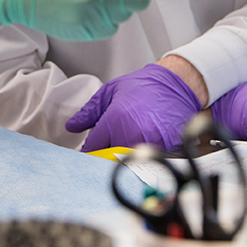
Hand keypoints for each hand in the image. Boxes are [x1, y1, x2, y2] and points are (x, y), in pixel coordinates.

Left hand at [65, 63, 202, 151]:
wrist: (174, 86)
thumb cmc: (142, 86)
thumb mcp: (110, 92)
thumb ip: (89, 112)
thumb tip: (72, 126)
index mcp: (114, 120)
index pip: (92, 147)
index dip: (88, 148)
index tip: (90, 147)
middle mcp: (130, 134)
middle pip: (107, 159)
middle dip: (103, 155)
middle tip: (107, 145)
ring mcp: (147, 144)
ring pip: (125, 161)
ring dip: (121, 157)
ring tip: (125, 141)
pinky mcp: (162, 150)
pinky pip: (144, 161)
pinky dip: (139, 157)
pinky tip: (140, 143)